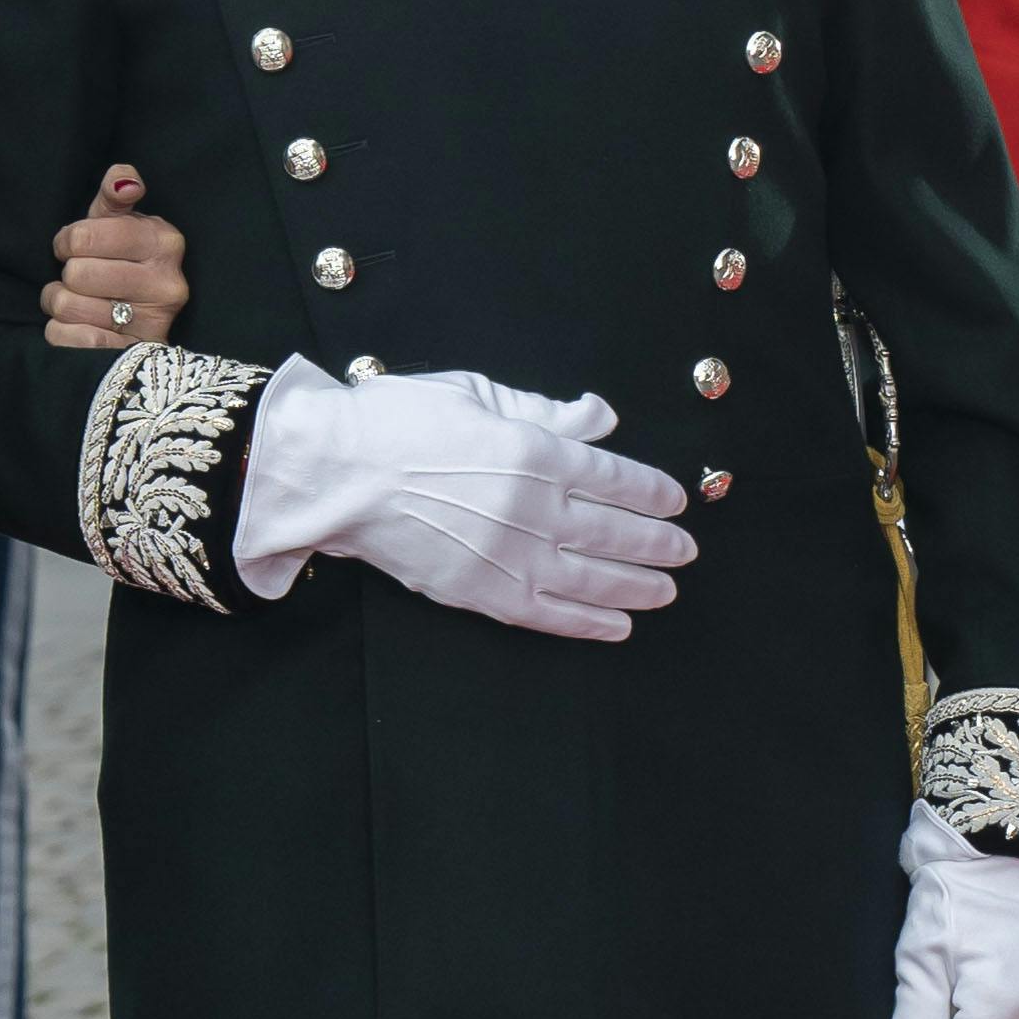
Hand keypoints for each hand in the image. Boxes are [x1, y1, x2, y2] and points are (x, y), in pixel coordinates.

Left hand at [42, 163, 189, 351]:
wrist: (137, 323)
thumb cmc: (120, 261)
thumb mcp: (117, 222)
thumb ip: (114, 194)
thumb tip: (125, 181)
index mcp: (165, 243)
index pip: (84, 238)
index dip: (68, 242)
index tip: (75, 248)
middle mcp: (168, 286)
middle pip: (76, 274)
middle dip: (67, 275)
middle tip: (81, 280)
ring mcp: (151, 326)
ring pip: (68, 307)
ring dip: (62, 304)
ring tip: (81, 303)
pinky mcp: (128, 358)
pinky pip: (68, 339)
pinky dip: (63, 333)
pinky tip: (81, 328)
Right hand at [232, 354, 694, 638]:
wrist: (333, 472)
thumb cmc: (397, 421)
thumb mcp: (477, 393)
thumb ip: (545, 411)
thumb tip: (600, 417)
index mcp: (535, 451)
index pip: (614, 477)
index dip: (652, 492)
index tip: (677, 502)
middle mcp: (533, 507)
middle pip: (614, 531)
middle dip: (657, 544)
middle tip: (685, 552)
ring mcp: (509, 555)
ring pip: (592, 578)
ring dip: (636, 587)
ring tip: (665, 592)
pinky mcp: (480, 592)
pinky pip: (548, 615)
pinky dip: (588, 622)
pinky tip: (618, 625)